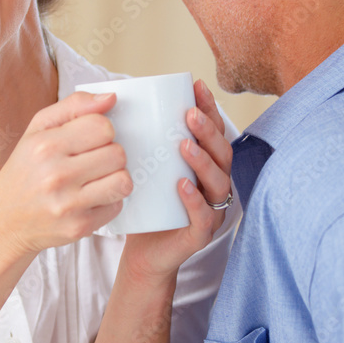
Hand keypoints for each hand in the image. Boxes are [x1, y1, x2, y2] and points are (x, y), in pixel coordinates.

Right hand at [0, 91, 131, 255]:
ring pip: (123, 181)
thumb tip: (111, 98)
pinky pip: (117, 206)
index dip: (101, 131)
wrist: (5, 221)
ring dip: (115, 178)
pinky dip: (108, 201)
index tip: (88, 140)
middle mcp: (55, 176)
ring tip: (96, 179)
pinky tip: (89, 199)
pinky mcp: (79, 227)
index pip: (102, 126)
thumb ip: (74, 106)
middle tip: (92, 161)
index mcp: (45, 146)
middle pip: (117, 154)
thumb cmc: (25, 171)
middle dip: (109, 155)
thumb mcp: (38, 130)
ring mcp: (68, 204)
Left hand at [122, 79, 233, 278]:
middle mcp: (214, 186)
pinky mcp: (200, 235)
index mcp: (206, 167)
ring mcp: (212, 211)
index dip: (209, 110)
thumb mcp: (147, 169)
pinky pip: (204, 216)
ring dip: (203, 162)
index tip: (196, 88)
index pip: (213, 133)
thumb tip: (120, 100)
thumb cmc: (147, 207)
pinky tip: (183, 185)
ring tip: (184, 146)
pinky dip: (195, 201)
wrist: (142, 254)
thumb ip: (146, 142)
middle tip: (189, 115)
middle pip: (222, 154)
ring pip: (218, 183)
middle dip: (208, 132)